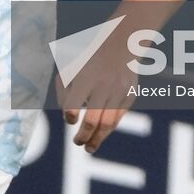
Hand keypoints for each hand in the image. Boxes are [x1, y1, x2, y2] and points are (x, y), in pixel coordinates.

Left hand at [60, 38, 137, 153]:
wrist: (121, 45)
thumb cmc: (90, 58)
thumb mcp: (72, 67)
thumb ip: (64, 89)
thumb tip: (67, 115)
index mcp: (86, 78)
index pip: (73, 105)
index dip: (69, 116)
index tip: (69, 118)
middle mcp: (103, 86)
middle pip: (92, 120)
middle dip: (83, 136)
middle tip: (77, 143)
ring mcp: (119, 93)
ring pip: (107, 124)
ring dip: (97, 139)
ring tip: (89, 148)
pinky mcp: (129, 97)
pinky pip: (118, 118)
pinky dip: (108, 129)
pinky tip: (100, 136)